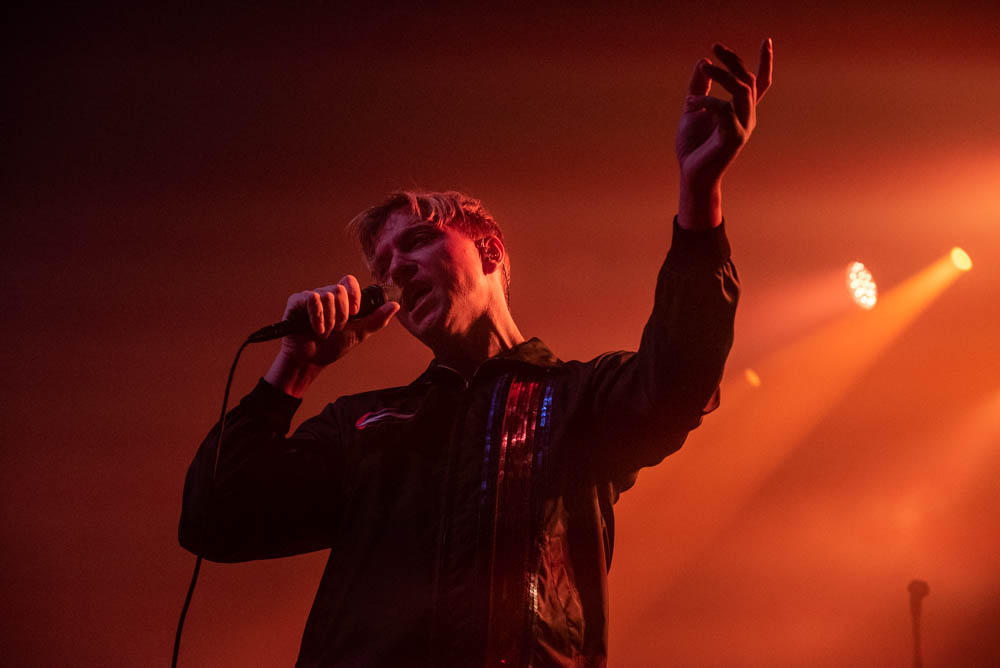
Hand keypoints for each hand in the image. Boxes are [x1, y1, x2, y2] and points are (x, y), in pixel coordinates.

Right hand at [265, 275, 398, 395]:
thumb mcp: (359, 333)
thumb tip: (396, 305)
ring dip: (330, 320)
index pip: (349, 281)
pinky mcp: (296, 302)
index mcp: (340, 299)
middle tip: (337, 328)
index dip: (354, 295)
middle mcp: (325, 294)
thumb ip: (377, 319)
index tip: (354, 312)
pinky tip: (317, 330)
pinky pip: (311, 299)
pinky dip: (318, 317)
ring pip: (327, 295)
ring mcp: (310, 297)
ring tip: (326, 332)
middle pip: (340, 289)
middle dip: (342, 314)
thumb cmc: (333, 346)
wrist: (312, 361)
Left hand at [676, 39, 772, 226]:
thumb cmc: (693, 146)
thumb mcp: (692, 109)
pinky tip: (691, 102)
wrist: (691, 175)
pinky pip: (724, 109)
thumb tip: (702, 62)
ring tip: (704, 66)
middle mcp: (747, 117)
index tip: (767, 41)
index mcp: (740, 111)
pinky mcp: (733, 137)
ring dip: (722, 75)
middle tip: (714, 47)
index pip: (760, 84)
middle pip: (748, 81)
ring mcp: (743, 127)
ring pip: (741, 90)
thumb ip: (699, 87)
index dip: (765, 62)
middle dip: (733, 61)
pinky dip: (707, 100)